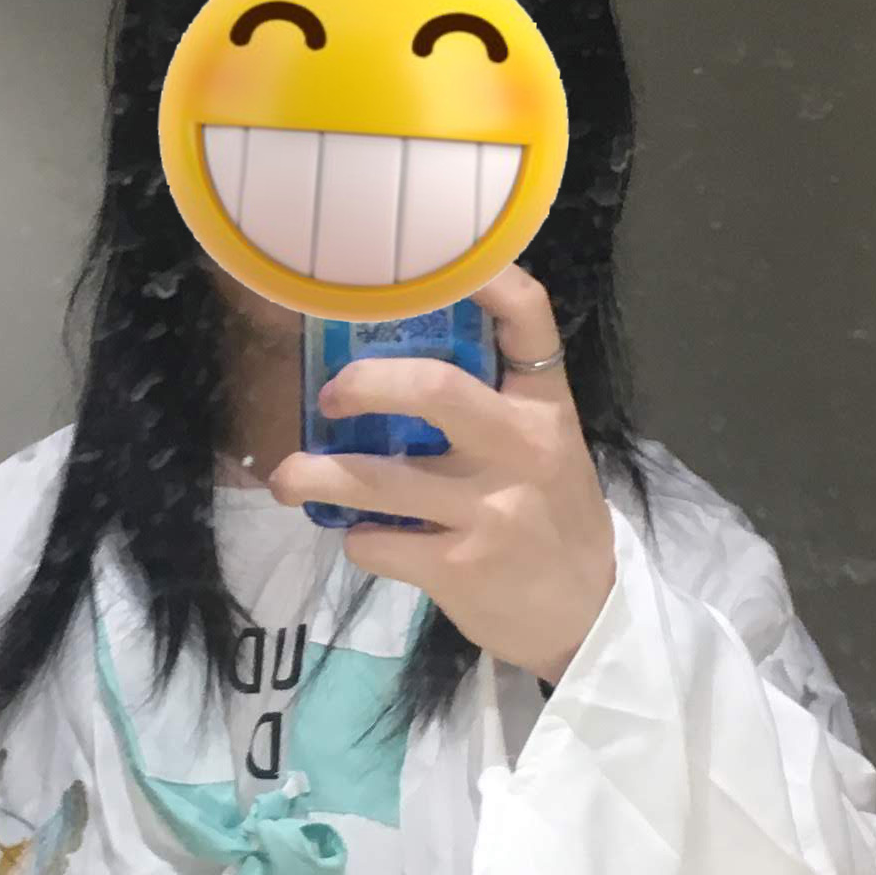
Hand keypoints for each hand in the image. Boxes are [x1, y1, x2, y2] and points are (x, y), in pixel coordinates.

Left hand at [270, 264, 616, 683]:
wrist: (587, 616)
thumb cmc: (552, 518)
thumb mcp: (545, 447)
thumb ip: (491, 404)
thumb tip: (389, 368)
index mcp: (545, 408)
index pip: (529, 319)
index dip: (485, 276)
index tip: (432, 258)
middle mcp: (521, 448)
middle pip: (432, 388)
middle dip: (363, 384)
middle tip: (329, 396)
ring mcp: (489, 510)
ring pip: (375, 478)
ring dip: (315, 477)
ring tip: (288, 480)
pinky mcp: (459, 567)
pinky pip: (376, 541)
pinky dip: (357, 539)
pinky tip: (366, 538)